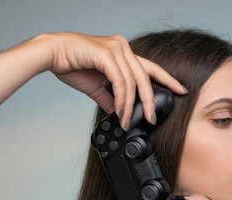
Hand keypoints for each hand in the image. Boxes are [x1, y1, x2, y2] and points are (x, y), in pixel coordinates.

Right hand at [43, 32, 187, 127]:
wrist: (51, 53)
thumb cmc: (71, 64)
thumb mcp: (96, 86)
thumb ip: (110, 97)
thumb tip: (118, 111)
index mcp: (123, 52)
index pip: (150, 67)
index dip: (167, 79)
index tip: (180, 90)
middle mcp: (122, 47)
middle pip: (145, 77)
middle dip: (150, 100)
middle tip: (152, 118)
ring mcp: (115, 48)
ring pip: (132, 82)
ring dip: (130, 105)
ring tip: (126, 121)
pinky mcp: (106, 53)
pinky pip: (120, 81)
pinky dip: (121, 98)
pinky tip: (119, 110)